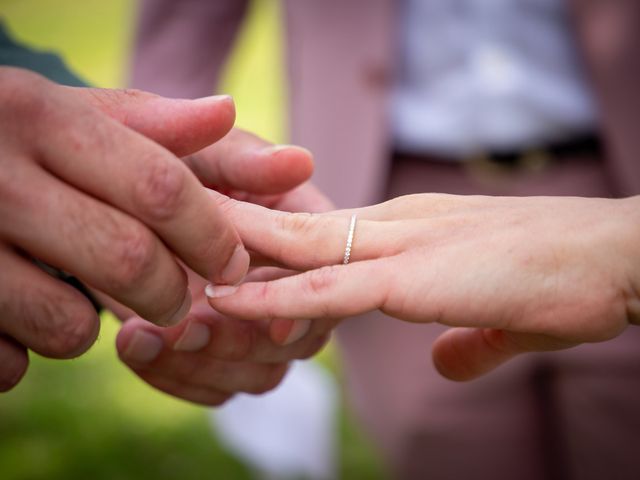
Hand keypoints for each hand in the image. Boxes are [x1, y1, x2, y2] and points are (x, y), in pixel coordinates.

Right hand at [0, 67, 245, 389]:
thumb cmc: (34, 139)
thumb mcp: (96, 119)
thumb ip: (180, 135)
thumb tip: (295, 161)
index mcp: (42, 117)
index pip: (159, 187)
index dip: (209, 236)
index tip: (232, 264)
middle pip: (127, 259)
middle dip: (170, 292)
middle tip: (178, 298)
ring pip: (68, 325)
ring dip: (98, 326)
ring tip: (87, 295)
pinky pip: (8, 361)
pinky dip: (30, 351)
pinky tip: (25, 310)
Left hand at [114, 129, 335, 403]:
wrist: (107, 198)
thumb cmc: (166, 162)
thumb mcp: (202, 155)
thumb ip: (246, 162)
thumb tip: (300, 161)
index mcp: (299, 236)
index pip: (323, 279)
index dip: (301, 303)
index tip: (263, 315)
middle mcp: (283, 286)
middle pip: (296, 340)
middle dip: (242, 342)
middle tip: (183, 329)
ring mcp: (251, 324)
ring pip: (259, 374)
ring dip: (206, 366)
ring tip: (139, 338)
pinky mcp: (215, 351)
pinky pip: (214, 387)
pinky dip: (174, 377)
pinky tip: (132, 347)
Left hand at [204, 193, 639, 380]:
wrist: (618, 256)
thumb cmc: (564, 279)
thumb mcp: (501, 311)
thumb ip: (466, 335)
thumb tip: (444, 361)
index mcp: (410, 232)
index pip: (323, 233)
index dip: (270, 243)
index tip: (223, 249)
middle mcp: (396, 227)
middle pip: (295, 225)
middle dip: (232, 228)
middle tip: (172, 223)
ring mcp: (404, 247)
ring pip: (300, 246)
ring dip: (236, 254)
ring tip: (174, 253)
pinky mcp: (416, 278)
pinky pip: (331, 287)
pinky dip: (277, 294)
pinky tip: (231, 300)